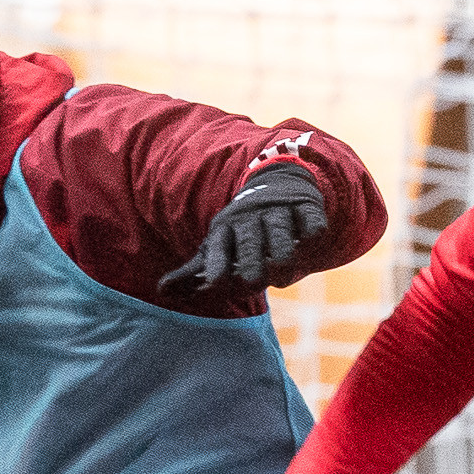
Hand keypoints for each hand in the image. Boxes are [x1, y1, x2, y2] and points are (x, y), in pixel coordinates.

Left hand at [161, 166, 326, 296]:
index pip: (219, 249)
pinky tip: (311, 239)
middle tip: (252, 282)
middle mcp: (250, 219)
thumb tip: (162, 290)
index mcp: (225, 229)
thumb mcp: (217, 244)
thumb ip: (193, 272)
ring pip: (279, 232)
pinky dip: (312, 228)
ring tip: (283, 266)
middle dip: (251, 263)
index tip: (214, 284)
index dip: (217, 266)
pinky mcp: (306, 207)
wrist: (275, 183)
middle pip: (250, 243)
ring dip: (282, 251)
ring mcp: (278, 211)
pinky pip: (310, 219)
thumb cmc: (242, 229)